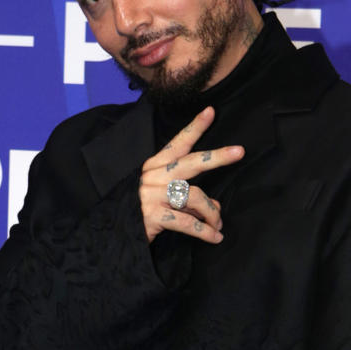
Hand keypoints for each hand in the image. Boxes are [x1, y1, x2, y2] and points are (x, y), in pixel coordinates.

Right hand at [138, 106, 241, 246]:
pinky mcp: (153, 216)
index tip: (210, 112)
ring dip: (211, 212)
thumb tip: (215, 205)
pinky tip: (215, 237)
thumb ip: (188, 199)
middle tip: (240, 152)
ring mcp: (152, 195)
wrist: (111, 235)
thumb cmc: (138, 214)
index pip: (177, 144)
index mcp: (154, 168)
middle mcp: (153, 177)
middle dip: (217, 157)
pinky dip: (204, 231)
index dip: (194, 128)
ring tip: (217, 225)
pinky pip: (188, 222)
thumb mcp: (162, 200)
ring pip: (195, 196)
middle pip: (192, 162)